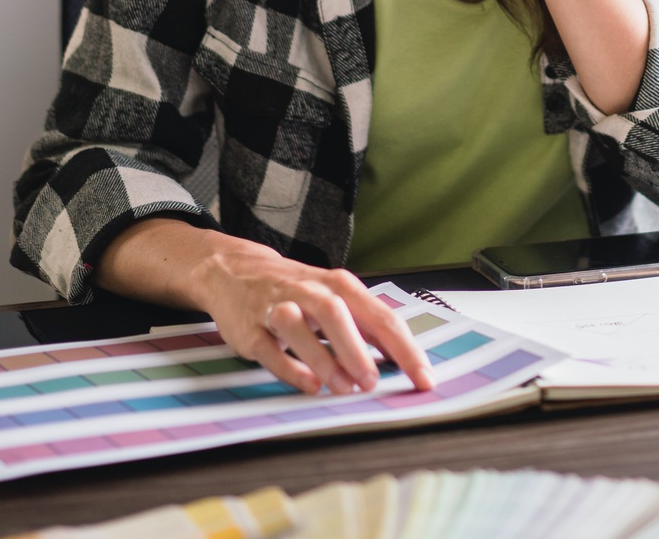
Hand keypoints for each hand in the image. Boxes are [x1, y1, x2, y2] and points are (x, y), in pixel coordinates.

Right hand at [186, 237, 434, 395]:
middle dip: (357, 349)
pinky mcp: (250, 329)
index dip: (405, 349)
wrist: (234, 271)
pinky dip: (290, 368)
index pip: (380, 316)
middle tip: (373, 382)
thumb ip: (366, 326)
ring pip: (299, 326)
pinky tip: (309, 385)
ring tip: (344, 388)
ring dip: (324, 358)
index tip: (424, 378)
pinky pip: (269, 348)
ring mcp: (276, 308)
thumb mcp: (336, 298)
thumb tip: (402, 357)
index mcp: (339, 286)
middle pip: (336, 313)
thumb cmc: (297, 290)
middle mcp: (309, 292)